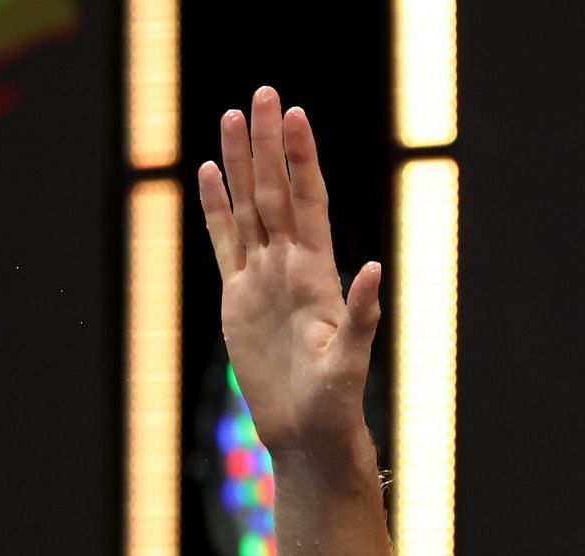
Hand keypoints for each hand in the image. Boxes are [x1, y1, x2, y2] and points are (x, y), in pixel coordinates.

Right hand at [196, 85, 379, 456]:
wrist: (307, 434)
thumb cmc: (335, 404)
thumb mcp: (350, 361)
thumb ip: (362, 314)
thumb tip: (373, 269)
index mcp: (318, 275)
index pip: (308, 202)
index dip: (301, 159)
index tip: (295, 115)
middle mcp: (290, 267)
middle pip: (275, 192)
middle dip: (269, 143)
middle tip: (262, 93)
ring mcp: (262, 279)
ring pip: (248, 208)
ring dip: (241, 163)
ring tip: (232, 115)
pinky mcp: (238, 297)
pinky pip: (224, 241)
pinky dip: (216, 207)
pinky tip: (210, 173)